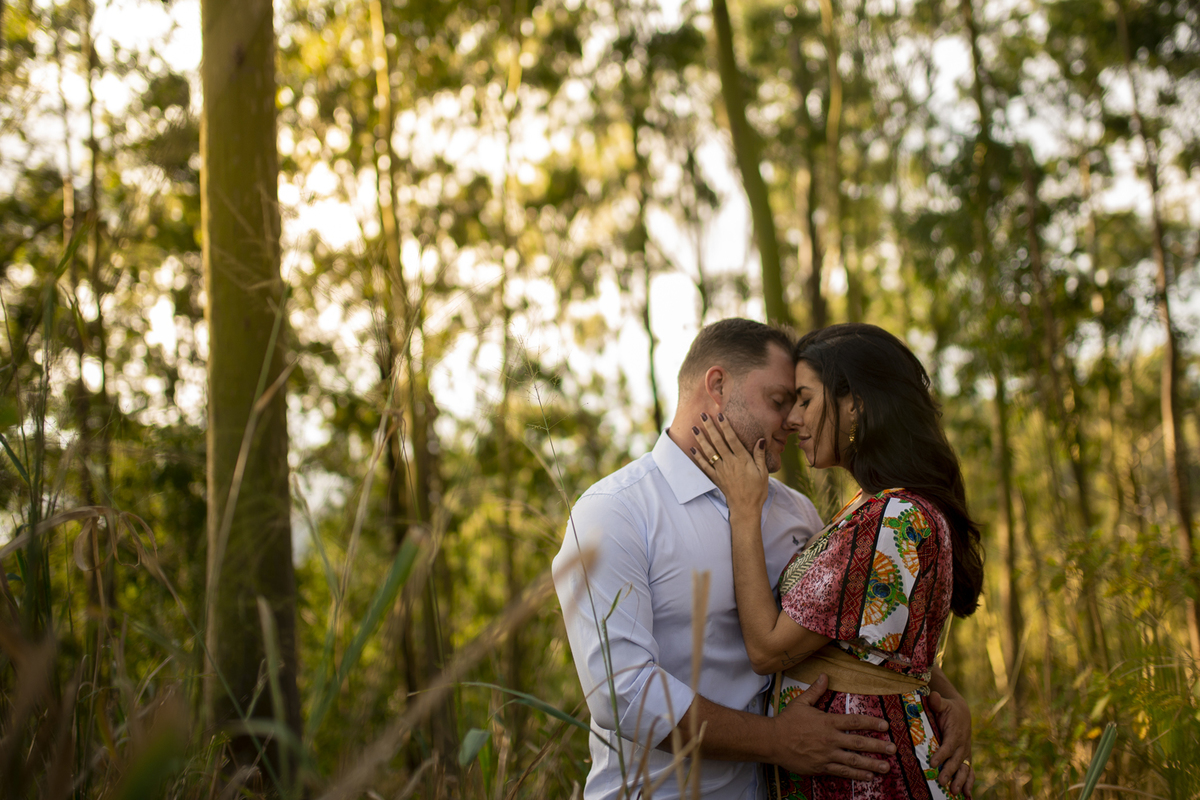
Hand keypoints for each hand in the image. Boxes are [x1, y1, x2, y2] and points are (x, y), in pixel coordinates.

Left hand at [691, 412, 768, 518]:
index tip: (720, 415)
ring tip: (694, 427)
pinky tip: (692, 448)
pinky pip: (705, 466)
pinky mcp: (716, 478)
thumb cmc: (757, 490)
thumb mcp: (763, 472)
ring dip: (701, 439)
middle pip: (717, 442)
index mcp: (742, 459)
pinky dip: (698, 457)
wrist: (746, 508)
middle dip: (710, 427)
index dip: (725, 426)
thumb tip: (760, 440)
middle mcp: (730, 463)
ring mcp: (721, 470)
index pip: (732, 439)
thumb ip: (759, 455)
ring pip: (709, 451)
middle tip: (703, 415)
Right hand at [769, 674, 893, 779]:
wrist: (772, 741)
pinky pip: (842, 771)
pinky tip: (868, 776)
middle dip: (878, 746)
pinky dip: (856, 774)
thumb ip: (816, 690)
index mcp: (827, 722)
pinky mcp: (821, 767)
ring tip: (886, 767)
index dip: (871, 723)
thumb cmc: (787, 721)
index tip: (885, 726)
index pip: (854, 722)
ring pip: (853, 760)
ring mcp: (826, 755)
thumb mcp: (801, 702)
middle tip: (893, 749)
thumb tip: (825, 675)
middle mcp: (830, 739)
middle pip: (858, 743)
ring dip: (871, 764)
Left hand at [927, 690, 973, 795]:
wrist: (962, 713)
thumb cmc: (948, 709)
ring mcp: (965, 753)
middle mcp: (963, 745)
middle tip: (941, 782)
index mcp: (956, 732)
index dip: (942, 754)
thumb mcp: (943, 704)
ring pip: (964, 769)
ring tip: (954, 792)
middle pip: (956, 760)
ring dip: (960, 781)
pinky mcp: (966, 758)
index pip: (949, 745)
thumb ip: (937, 702)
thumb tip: (934, 696)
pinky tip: (968, 795)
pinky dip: (969, 783)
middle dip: (949, 772)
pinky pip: (969, 772)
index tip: (933, 763)